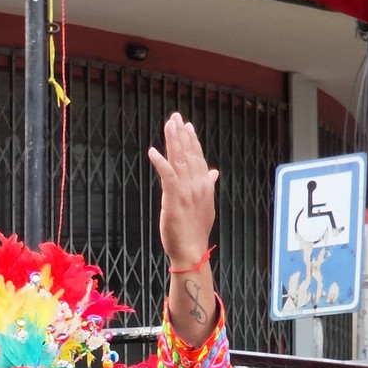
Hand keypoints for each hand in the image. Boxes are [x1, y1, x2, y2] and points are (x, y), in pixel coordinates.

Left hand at [148, 113, 217, 269]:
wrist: (191, 250)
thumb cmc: (196, 231)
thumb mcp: (206, 205)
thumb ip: (209, 185)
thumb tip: (214, 172)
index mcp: (205, 185)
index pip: (198, 157)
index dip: (192, 140)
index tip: (186, 125)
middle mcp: (198, 184)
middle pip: (189, 153)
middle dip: (181, 134)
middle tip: (175, 117)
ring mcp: (187, 191)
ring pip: (179, 160)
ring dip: (173, 141)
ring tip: (168, 125)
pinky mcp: (175, 199)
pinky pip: (167, 176)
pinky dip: (160, 162)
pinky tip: (153, 152)